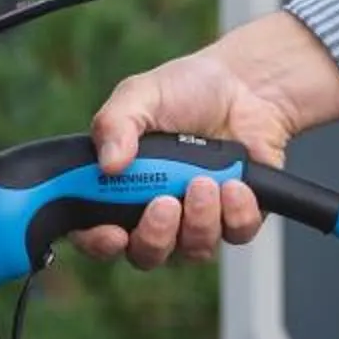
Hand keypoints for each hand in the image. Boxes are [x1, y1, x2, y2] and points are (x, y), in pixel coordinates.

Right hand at [77, 11, 338, 269]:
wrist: (243, 84)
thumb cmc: (185, 90)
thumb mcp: (140, 95)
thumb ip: (116, 124)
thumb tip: (109, 163)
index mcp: (120, 189)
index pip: (95, 233)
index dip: (99, 243)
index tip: (112, 233)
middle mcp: (155, 213)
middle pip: (145, 254)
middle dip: (155, 236)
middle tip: (164, 203)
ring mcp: (196, 220)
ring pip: (192, 250)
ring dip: (199, 220)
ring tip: (205, 180)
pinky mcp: (236, 218)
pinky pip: (235, 234)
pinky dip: (236, 213)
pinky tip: (235, 185)